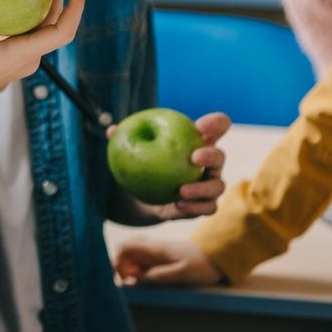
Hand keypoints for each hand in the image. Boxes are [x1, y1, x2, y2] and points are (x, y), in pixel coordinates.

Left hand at [106, 111, 229, 221]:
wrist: (144, 194)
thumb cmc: (144, 161)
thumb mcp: (135, 149)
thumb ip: (127, 138)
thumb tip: (111, 130)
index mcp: (196, 142)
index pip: (217, 127)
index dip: (215, 123)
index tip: (201, 125)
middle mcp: (208, 164)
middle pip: (220, 157)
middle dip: (211, 156)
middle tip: (194, 157)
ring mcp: (208, 185)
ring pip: (217, 187)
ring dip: (202, 189)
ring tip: (181, 190)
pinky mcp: (202, 205)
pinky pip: (207, 208)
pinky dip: (195, 207)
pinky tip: (177, 205)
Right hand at [114, 238, 222, 286]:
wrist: (218, 254)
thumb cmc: (202, 265)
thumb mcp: (182, 274)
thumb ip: (159, 275)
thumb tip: (137, 279)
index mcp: (156, 248)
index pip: (125, 247)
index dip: (116, 261)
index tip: (121, 279)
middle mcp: (153, 245)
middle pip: (125, 248)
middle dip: (119, 264)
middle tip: (128, 282)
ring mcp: (156, 247)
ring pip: (132, 251)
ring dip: (128, 266)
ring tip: (135, 281)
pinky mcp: (160, 252)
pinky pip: (141, 255)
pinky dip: (137, 265)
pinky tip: (144, 276)